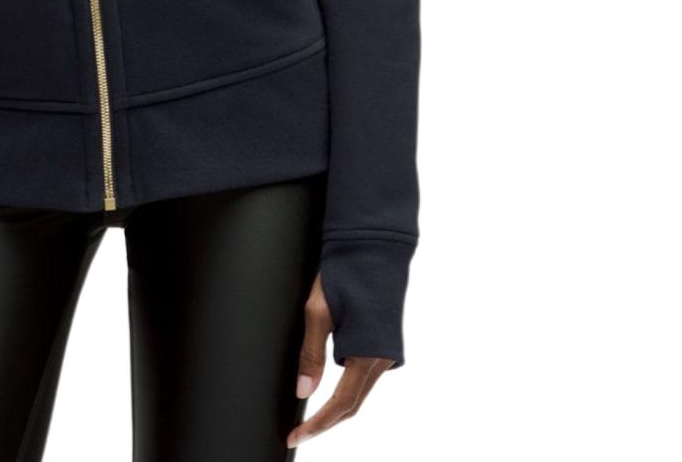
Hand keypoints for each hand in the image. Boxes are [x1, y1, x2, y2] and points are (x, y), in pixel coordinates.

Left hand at [287, 272, 393, 447]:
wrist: (373, 244)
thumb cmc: (345, 272)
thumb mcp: (318, 310)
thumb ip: (311, 353)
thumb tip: (303, 391)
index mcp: (368, 354)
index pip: (341, 404)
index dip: (318, 425)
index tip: (296, 437)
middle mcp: (382, 359)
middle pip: (352, 404)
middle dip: (325, 422)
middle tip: (298, 433)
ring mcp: (385, 351)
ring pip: (359, 391)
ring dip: (335, 406)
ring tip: (308, 417)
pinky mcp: (382, 342)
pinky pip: (363, 375)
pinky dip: (345, 388)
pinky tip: (326, 388)